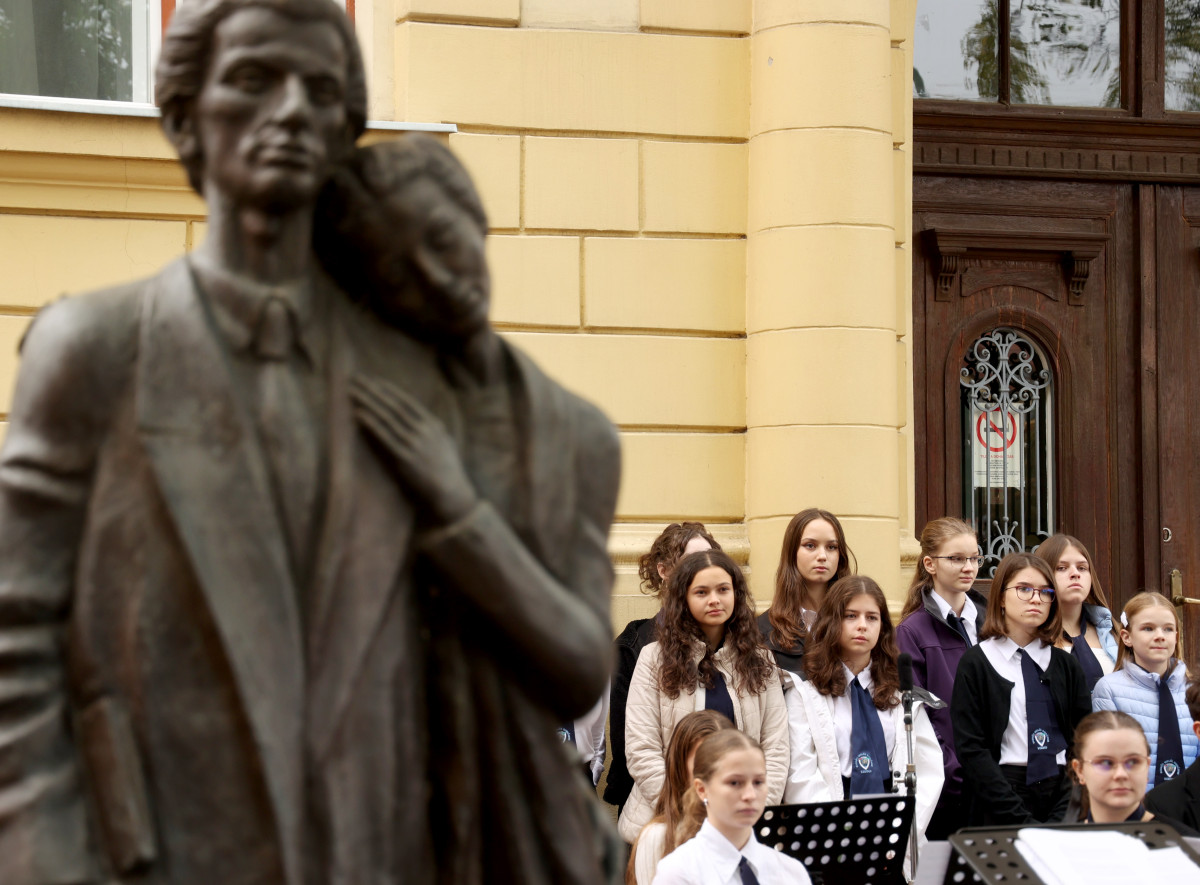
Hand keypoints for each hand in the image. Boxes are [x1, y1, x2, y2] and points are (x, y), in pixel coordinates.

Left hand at [350, 375, 476, 524]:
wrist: (453, 494)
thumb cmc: (448, 471)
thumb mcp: (445, 443)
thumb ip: (432, 430)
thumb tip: (420, 420)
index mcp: (434, 425)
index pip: (407, 401)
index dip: (389, 390)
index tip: (374, 380)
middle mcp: (424, 431)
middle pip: (393, 405)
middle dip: (374, 391)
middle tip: (356, 379)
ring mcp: (415, 444)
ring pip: (387, 418)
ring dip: (368, 403)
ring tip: (352, 392)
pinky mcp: (405, 459)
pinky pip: (385, 437)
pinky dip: (371, 424)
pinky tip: (359, 415)